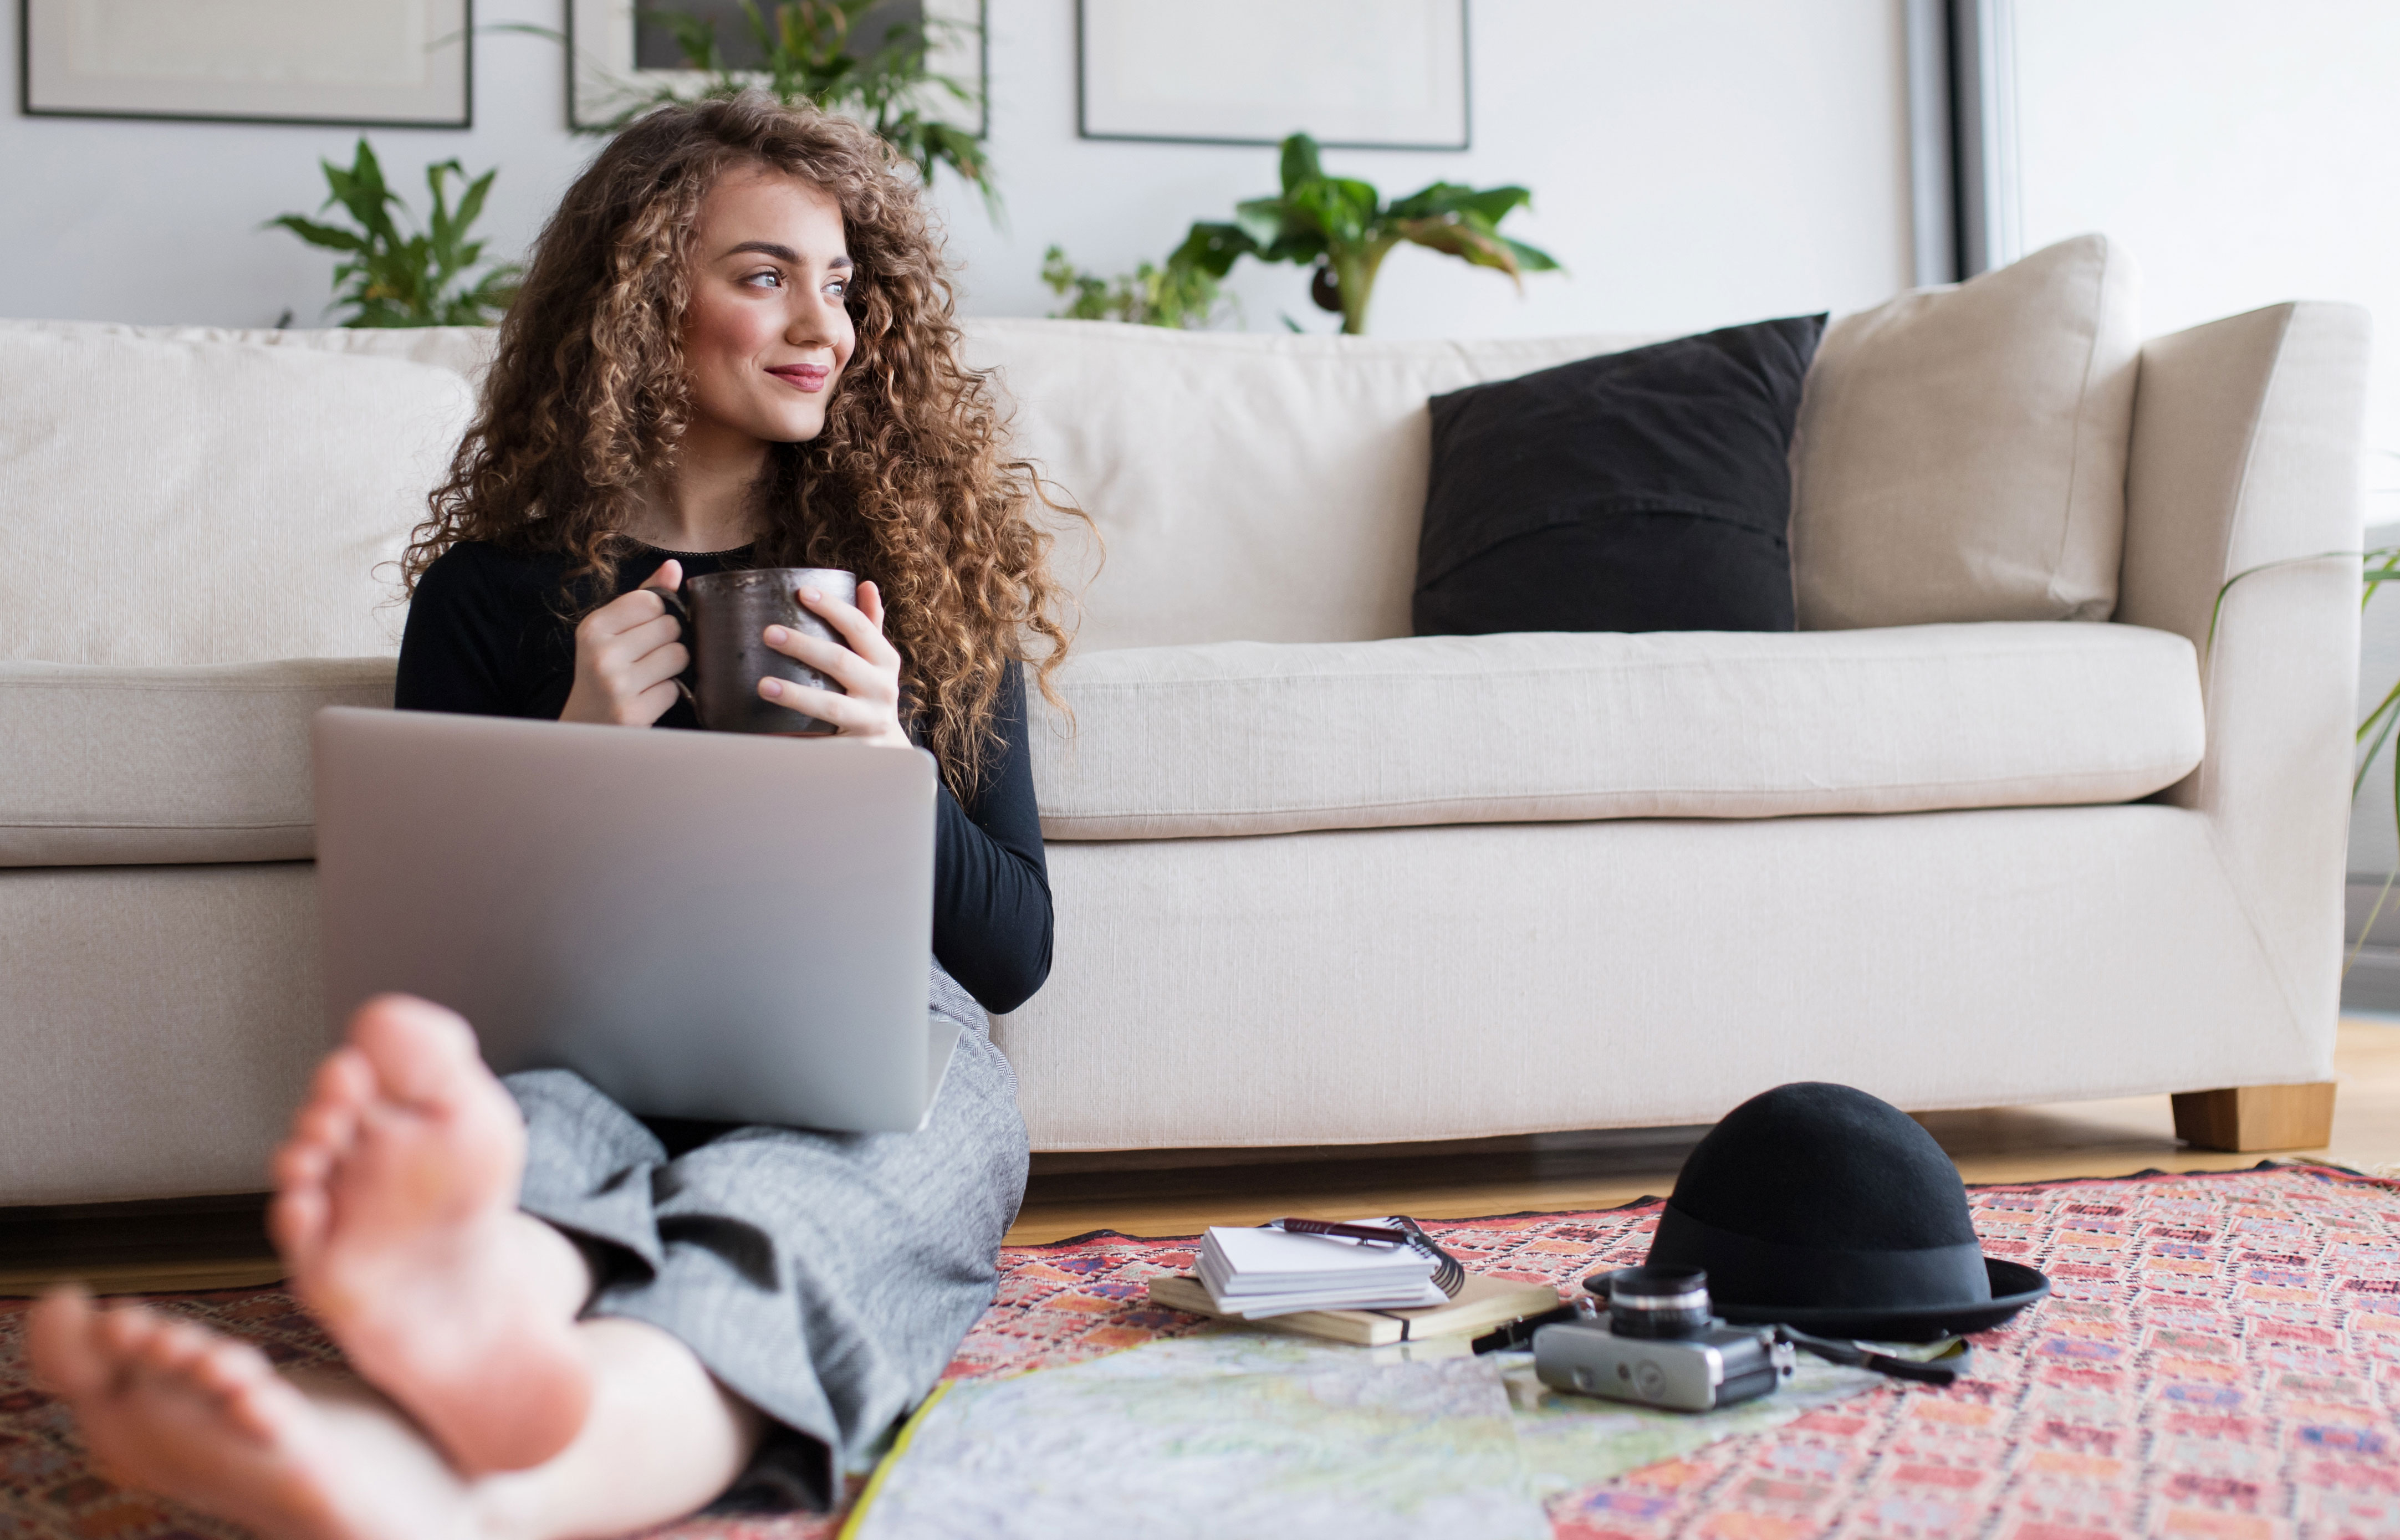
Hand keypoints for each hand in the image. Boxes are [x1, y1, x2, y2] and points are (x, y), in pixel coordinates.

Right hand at [559, 559, 687, 725]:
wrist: (583, 728)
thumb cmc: (602, 674)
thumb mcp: (611, 633)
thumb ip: (643, 598)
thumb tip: (673, 566)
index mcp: (593, 627)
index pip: (652, 600)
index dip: (656, 616)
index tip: (640, 633)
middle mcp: (601, 653)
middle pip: (670, 627)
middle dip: (666, 642)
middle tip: (643, 660)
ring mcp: (617, 685)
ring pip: (678, 656)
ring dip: (671, 669)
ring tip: (646, 678)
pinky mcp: (633, 713)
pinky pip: (674, 689)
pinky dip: (666, 694)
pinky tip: (644, 699)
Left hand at [761, 579, 909, 747]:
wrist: (889, 751)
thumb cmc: (872, 695)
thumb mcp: (878, 662)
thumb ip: (870, 625)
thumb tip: (866, 585)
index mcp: (885, 662)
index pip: (860, 627)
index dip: (833, 608)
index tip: (802, 592)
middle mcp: (882, 690)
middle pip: (841, 662)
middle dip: (804, 646)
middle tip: (768, 633)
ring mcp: (869, 722)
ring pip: (831, 706)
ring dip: (796, 694)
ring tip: (762, 685)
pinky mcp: (854, 751)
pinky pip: (819, 745)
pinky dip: (793, 740)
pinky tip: (765, 734)